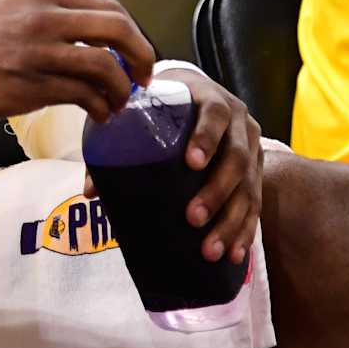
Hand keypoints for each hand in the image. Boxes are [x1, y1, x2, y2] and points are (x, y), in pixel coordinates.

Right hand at [0, 0, 154, 122]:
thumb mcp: (8, 5)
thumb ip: (46, 13)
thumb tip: (83, 32)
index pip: (110, 8)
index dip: (133, 34)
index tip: (136, 54)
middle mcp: (46, 17)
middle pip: (119, 30)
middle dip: (142, 57)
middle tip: (144, 78)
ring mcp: (38, 52)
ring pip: (105, 67)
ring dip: (122, 90)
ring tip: (119, 104)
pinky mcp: (30, 86)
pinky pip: (83, 96)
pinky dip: (100, 107)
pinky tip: (98, 114)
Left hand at [85, 69, 263, 264]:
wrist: (196, 93)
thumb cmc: (162, 103)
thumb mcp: (140, 110)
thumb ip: (115, 141)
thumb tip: (91, 190)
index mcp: (210, 98)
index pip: (215, 114)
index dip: (206, 137)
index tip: (191, 163)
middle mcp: (239, 123)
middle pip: (237, 157)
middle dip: (217, 191)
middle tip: (192, 218)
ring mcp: (252, 148)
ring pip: (249, 187)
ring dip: (231, 221)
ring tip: (210, 250)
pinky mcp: (257, 172)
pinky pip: (256, 204)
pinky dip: (246, 230)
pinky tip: (234, 254)